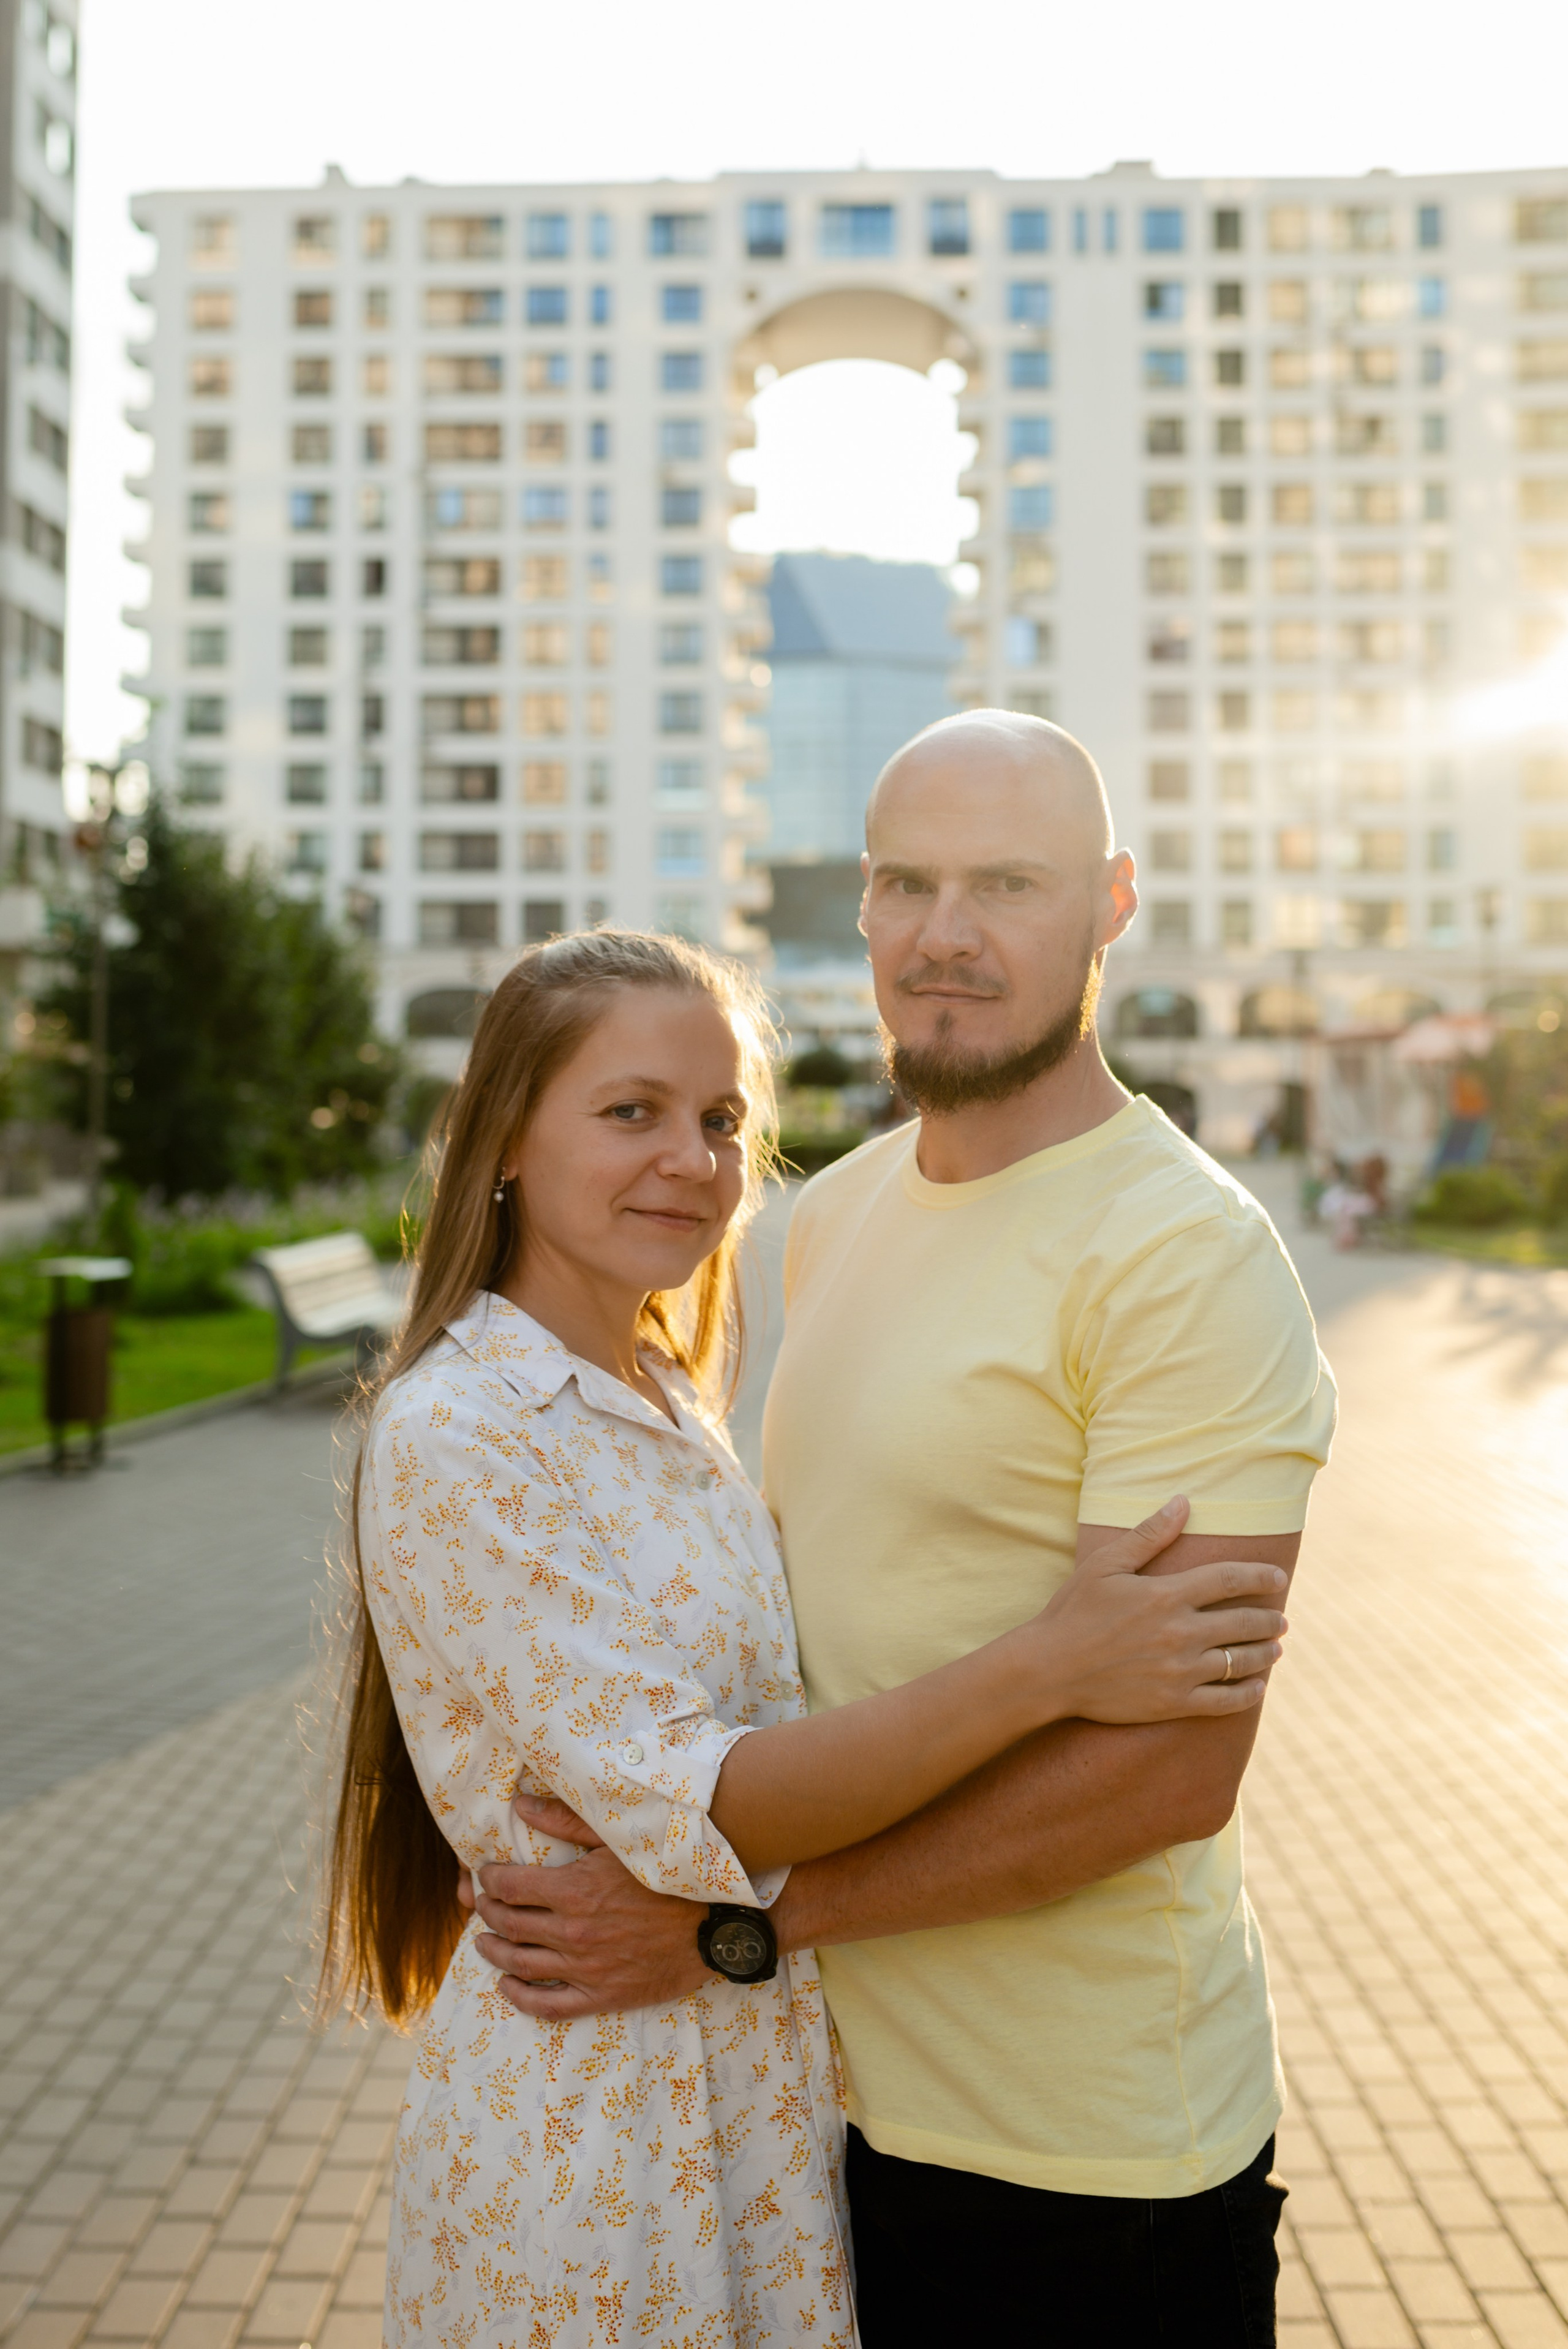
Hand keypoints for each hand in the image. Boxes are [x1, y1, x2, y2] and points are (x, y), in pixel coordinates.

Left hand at [470, 1792, 711, 2019]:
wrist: (714, 1921)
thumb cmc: (667, 1872)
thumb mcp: (618, 1837)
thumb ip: (565, 1819)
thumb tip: (520, 1805)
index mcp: (573, 1890)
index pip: (510, 1887)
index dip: (490, 1880)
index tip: (485, 1876)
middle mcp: (572, 1932)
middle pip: (509, 1924)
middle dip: (488, 1912)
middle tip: (481, 1905)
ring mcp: (585, 1968)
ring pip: (521, 1965)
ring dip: (495, 1953)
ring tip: (483, 1942)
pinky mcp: (602, 1995)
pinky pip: (548, 2004)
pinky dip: (520, 1998)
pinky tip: (507, 1987)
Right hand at [1036, 1498, 1288, 1722]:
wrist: (1049, 1669)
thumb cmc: (1073, 1611)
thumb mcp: (1105, 1564)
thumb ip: (1149, 1535)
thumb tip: (1183, 1502)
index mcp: (1167, 1595)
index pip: (1229, 1579)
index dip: (1260, 1576)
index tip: (1278, 1577)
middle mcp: (1181, 1633)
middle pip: (1244, 1622)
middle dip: (1270, 1620)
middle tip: (1282, 1620)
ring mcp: (1179, 1671)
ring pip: (1240, 1662)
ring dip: (1265, 1654)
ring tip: (1275, 1650)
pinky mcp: (1173, 1703)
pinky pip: (1225, 1701)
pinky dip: (1247, 1693)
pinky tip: (1257, 1687)